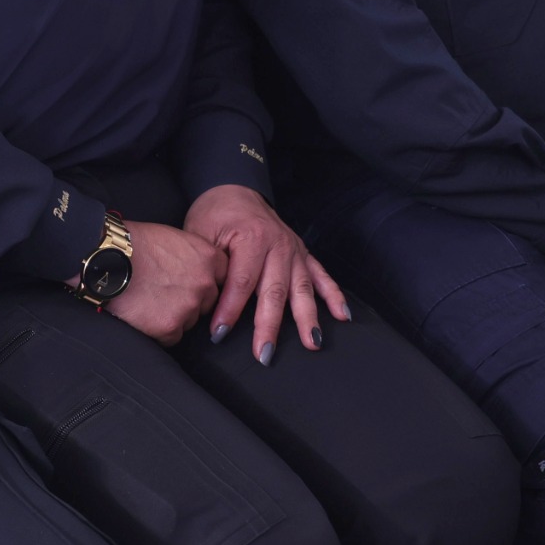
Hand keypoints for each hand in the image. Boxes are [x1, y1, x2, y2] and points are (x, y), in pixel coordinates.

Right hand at [102, 220, 225, 345]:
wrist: (105, 258)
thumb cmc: (133, 243)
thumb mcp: (173, 238)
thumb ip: (193, 256)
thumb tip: (195, 270)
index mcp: (208, 257)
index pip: (224, 278)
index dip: (206, 282)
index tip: (193, 284)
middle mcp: (205, 284)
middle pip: (207, 303)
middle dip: (189, 301)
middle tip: (162, 291)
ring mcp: (189, 307)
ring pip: (189, 321)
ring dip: (173, 315)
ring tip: (147, 299)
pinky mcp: (170, 327)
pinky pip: (171, 336)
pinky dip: (157, 329)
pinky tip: (142, 312)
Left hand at [184, 184, 351, 360]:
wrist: (234, 191)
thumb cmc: (214, 215)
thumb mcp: (201, 233)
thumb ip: (208, 264)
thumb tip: (208, 298)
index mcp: (251, 238)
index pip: (241, 283)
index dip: (229, 310)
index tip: (218, 334)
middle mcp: (278, 245)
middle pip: (274, 291)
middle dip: (269, 326)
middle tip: (264, 354)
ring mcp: (294, 250)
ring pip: (302, 288)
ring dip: (307, 318)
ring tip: (311, 344)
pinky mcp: (303, 253)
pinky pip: (322, 276)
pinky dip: (334, 296)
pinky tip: (343, 316)